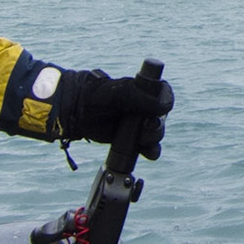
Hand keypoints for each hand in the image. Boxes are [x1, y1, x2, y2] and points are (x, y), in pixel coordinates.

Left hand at [56, 68, 175, 157]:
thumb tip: (164, 106)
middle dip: (157, 127)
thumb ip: (141, 96)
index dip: (165, 105)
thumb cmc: (97, 96)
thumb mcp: (119, 92)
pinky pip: (148, 147)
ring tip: (142, 140)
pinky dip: (151, 151)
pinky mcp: (132, 139)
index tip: (157, 113)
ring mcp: (139, 124)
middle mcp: (145, 107)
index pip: (165, 96)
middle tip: (146, 129)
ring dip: (153, 139)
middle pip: (162, 119)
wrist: (77, 112)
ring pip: (156, 134)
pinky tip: (148, 152)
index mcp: (145, 90)